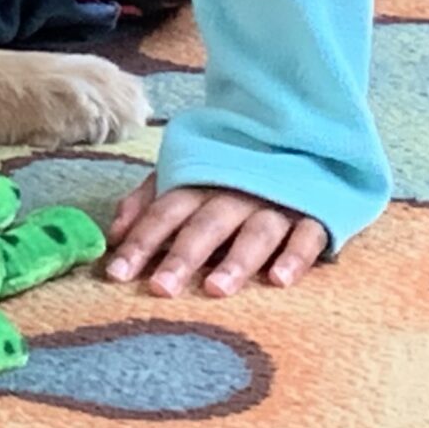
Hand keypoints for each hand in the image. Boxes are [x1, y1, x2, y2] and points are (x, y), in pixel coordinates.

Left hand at [105, 176, 326, 296]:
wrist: (297, 138)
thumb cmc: (230, 168)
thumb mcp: (186, 174)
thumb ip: (149, 201)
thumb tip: (113, 234)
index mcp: (201, 180)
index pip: (165, 211)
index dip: (141, 241)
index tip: (116, 275)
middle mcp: (236, 191)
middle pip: (206, 224)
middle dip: (182, 256)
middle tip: (161, 289)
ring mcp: (277, 202)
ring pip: (256, 232)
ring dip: (236, 260)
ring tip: (215, 289)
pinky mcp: (315, 213)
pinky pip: (307, 236)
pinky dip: (295, 257)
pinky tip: (280, 280)